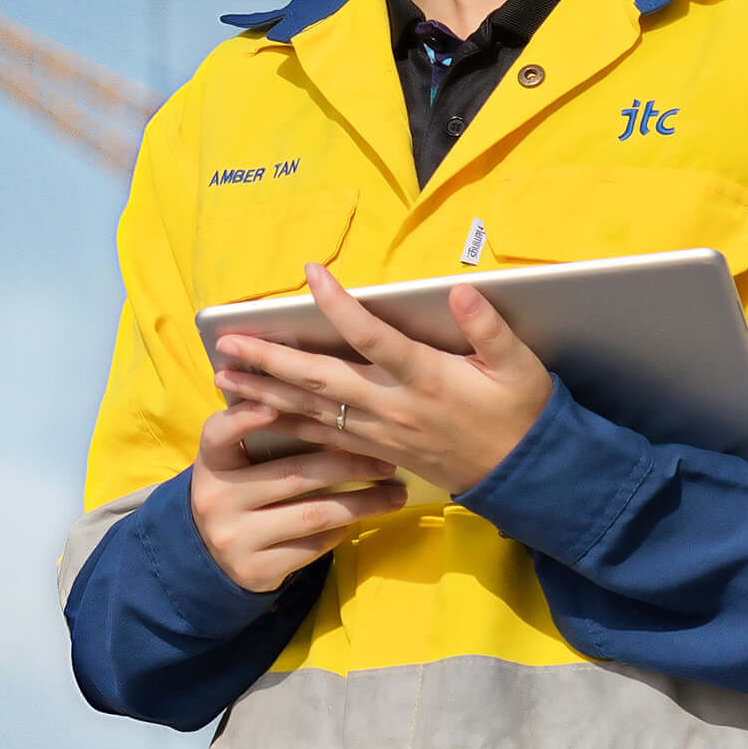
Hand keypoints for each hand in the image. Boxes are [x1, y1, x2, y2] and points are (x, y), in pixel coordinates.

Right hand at [190, 399, 404, 595]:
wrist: (217, 555)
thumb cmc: (243, 492)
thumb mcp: (240, 463)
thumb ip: (267, 436)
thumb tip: (332, 406)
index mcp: (211, 463)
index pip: (218, 434)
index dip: (243, 419)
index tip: (273, 406)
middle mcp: (214, 500)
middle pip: (291, 475)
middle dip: (348, 466)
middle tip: (386, 461)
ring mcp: (233, 538)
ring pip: (311, 515)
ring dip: (362, 503)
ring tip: (395, 496)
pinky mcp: (254, 570)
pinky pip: (311, 546)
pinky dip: (339, 532)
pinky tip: (354, 523)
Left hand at [212, 265, 554, 499]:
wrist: (524, 476)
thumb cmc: (521, 413)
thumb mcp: (519, 367)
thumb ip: (488, 328)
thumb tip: (460, 291)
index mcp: (427, 377)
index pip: (372, 336)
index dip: (339, 304)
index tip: (310, 272)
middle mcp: (394, 406)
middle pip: (321, 379)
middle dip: (271, 360)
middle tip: (228, 343)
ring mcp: (380, 433)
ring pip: (311, 412)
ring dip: (264, 393)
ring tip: (223, 377)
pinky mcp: (375, 451)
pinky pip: (321, 438)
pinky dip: (285, 424)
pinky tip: (256, 414)